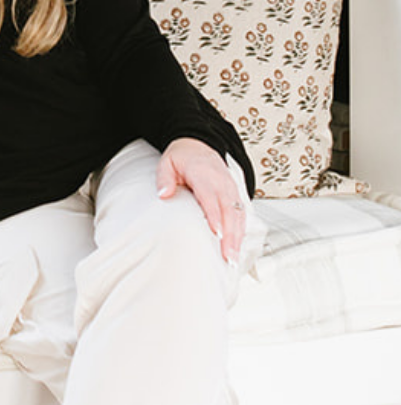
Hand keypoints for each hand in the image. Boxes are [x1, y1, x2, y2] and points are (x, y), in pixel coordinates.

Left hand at [157, 138, 245, 264]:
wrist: (198, 145)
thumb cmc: (182, 158)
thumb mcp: (167, 163)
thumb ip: (164, 178)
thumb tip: (163, 194)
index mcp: (204, 174)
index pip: (211, 197)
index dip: (215, 215)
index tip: (216, 233)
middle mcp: (222, 182)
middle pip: (229, 210)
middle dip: (231, 234)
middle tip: (228, 256)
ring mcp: (231, 188)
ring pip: (239, 214)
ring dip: (238, 237)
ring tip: (233, 259)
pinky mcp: (235, 195)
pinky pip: (241, 214)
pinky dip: (241, 232)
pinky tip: (237, 248)